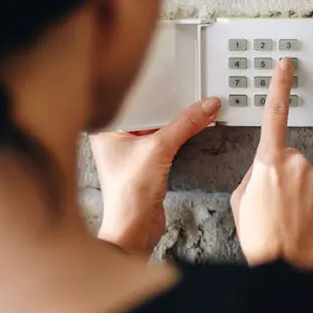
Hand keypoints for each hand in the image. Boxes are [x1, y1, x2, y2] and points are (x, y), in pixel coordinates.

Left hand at [90, 97, 220, 254]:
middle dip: (169, 106)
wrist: (135, 229)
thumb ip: (185, 125)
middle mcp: (116, 139)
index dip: (155, 90)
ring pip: (157, 127)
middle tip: (188, 95)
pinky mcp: (146, 164)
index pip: (133, 100)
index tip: (176, 84)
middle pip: (148, 112)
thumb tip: (205, 107)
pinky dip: (178, 136)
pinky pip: (164, 142)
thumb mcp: (159, 149)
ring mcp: (131, 152)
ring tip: (194, 111)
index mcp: (107, 129)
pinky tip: (190, 130)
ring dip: (175, 123)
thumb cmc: (128, 195)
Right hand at [230, 58, 312, 272]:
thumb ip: (253, 175)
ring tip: (291, 218)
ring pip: (309, 177)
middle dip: (284, 176)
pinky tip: (308, 221)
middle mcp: (296, 164)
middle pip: (290, 159)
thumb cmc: (260, 238)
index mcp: (267, 162)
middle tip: (276, 205)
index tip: (286, 66)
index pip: (274, 115)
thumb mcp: (240, 201)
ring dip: (301, 193)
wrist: (285, 267)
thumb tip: (265, 171)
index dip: (280, 86)